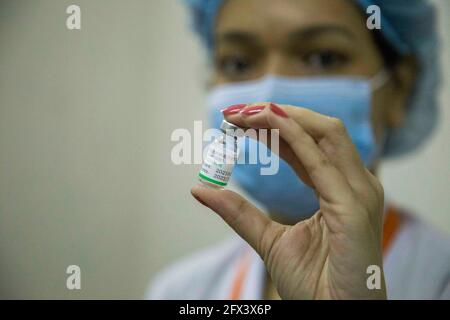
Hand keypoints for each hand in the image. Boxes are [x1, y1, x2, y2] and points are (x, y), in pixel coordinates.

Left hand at [191, 103, 385, 298]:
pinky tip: (266, 122)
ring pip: (324, 132)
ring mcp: (357, 192)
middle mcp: (353, 184)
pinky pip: (321, 158)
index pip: (305, 145)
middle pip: (318, 129)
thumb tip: (201, 188)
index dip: (271, 127)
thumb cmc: (312, 283)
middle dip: (276, 113)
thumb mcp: (267, 239)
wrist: (333, 316)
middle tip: (235, 111)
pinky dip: (294, 134)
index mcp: (338, 189)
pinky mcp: (353, 206)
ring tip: (244, 113)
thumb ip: (238, 212)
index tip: (235, 121)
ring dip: (282, 116)